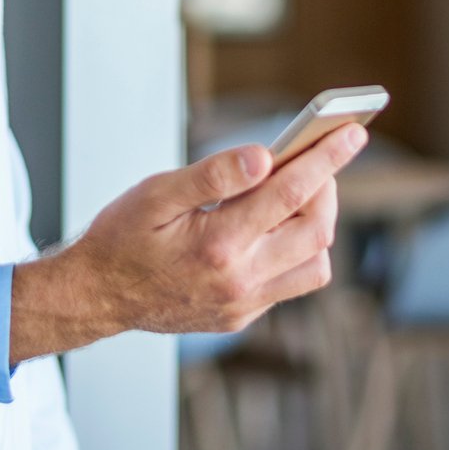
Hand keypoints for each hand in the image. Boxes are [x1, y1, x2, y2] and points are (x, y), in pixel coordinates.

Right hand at [9, 125, 367, 361]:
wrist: (96, 297)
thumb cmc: (121, 238)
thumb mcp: (156, 194)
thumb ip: (212, 175)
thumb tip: (263, 157)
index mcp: (218, 244)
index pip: (290, 193)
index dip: (325, 158)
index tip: (352, 133)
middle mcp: (239, 280)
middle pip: (316, 231)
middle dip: (327, 189)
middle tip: (316, 160)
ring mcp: (244, 304)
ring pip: (315, 265)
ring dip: (317, 225)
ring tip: (296, 194)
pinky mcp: (242, 316)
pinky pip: (290, 284)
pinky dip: (296, 251)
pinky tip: (272, 227)